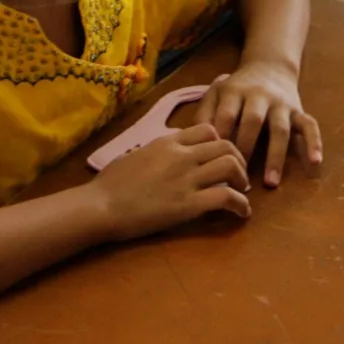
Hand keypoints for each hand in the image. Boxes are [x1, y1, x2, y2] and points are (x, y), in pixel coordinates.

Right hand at [87, 126, 251, 239]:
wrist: (101, 205)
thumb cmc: (110, 183)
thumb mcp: (136, 154)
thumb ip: (158, 151)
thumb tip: (168, 153)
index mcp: (168, 142)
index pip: (208, 130)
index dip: (221, 143)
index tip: (221, 158)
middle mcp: (182, 155)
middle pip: (226, 146)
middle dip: (238, 160)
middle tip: (238, 176)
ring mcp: (187, 179)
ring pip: (231, 166)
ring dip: (242, 179)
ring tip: (241, 192)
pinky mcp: (189, 204)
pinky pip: (226, 198)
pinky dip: (241, 205)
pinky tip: (242, 213)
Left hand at [196, 60, 322, 185]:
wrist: (270, 65)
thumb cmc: (237, 87)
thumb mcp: (217, 93)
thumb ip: (203, 114)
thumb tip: (191, 144)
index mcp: (235, 91)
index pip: (226, 116)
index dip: (220, 139)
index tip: (213, 164)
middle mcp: (259, 95)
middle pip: (253, 121)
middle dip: (246, 149)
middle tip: (238, 179)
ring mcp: (281, 103)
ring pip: (280, 129)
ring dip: (275, 156)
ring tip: (270, 183)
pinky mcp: (298, 110)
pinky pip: (309, 126)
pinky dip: (314, 143)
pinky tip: (315, 162)